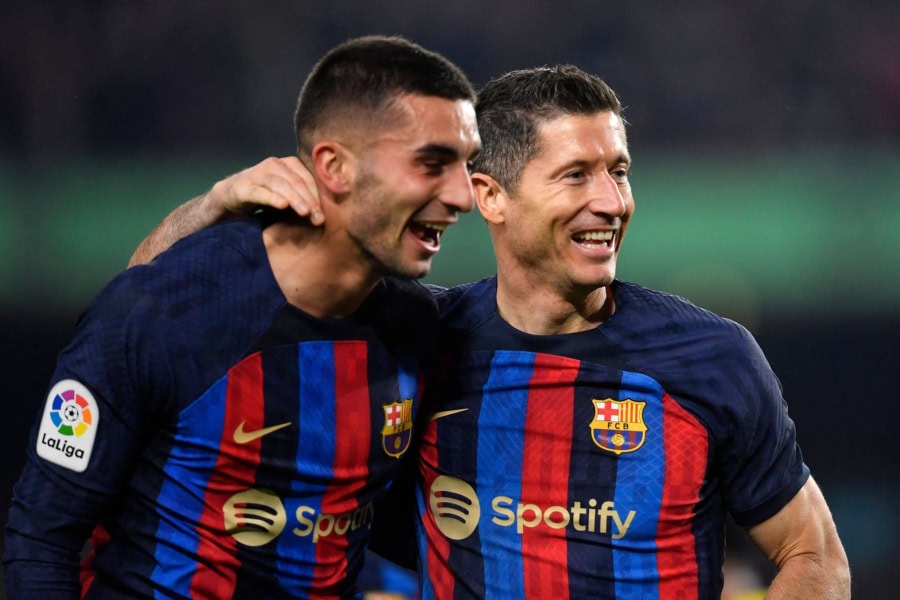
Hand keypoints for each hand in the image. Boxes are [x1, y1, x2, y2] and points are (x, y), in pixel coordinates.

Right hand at [206, 156, 322, 225]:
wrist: (232, 195)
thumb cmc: (267, 195)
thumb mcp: (288, 193)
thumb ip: (305, 196)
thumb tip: (327, 213)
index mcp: (289, 164)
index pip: (307, 178)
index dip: (317, 196)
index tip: (324, 215)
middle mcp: (274, 165)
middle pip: (296, 182)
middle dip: (309, 200)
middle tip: (318, 218)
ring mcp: (258, 174)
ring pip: (281, 185)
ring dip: (295, 199)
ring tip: (305, 212)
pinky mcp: (244, 186)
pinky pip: (260, 191)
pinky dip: (272, 197)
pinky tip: (282, 205)